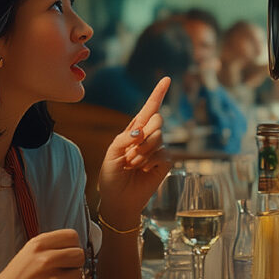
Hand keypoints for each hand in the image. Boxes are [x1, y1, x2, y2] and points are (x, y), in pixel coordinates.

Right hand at [0, 228, 87, 278]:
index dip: (74, 243)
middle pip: (80, 253)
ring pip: (81, 271)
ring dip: (76, 276)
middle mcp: (45, 259)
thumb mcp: (29, 250)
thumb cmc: (16, 275)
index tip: (71, 249)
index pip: (72, 236)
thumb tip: (78, 245)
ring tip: (63, 278)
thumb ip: (51, 244)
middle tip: (69, 265)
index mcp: (38, 244)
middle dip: (77, 260)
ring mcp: (52, 278)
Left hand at [97, 76, 172, 225]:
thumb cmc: (112, 176)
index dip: (158, 93)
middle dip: (144, 134)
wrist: (118, 199)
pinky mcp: (165, 163)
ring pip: (158, 137)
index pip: (149, 109)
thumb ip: (124, 138)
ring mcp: (158, 149)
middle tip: (131, 152)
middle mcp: (149, 137)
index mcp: (135, 130)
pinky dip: (148, 162)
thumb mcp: (111, 153)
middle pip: (157, 120)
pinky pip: (162, 154)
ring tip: (133, 164)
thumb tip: (141, 131)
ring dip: (141, 152)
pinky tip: (143, 171)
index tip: (166, 79)